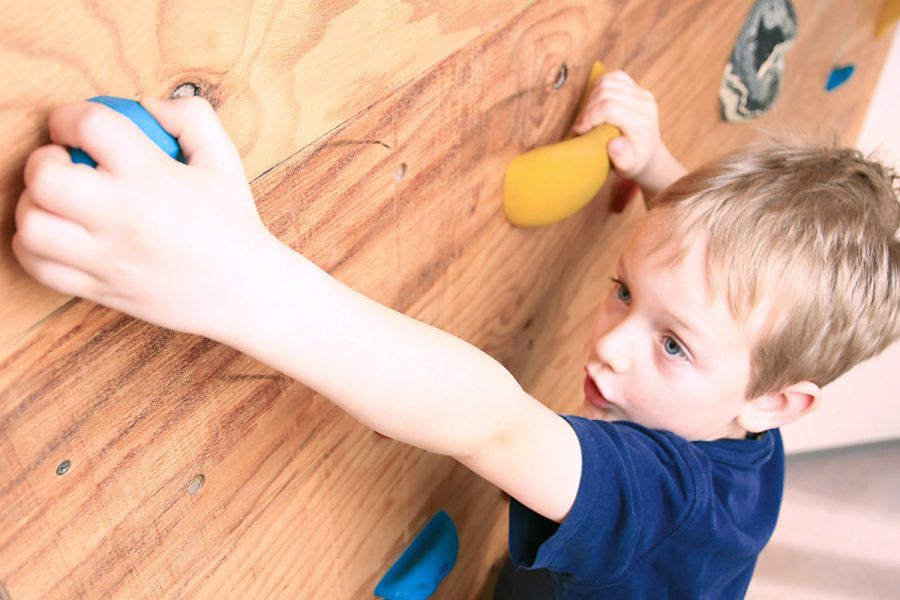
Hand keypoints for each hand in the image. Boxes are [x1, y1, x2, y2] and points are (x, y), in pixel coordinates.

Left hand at [12, 96, 276, 337]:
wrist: (245, 291)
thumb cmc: (233, 224)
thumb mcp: (224, 159)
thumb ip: (190, 117)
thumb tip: (146, 103)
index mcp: (153, 177)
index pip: (89, 125)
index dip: (68, 116)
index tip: (74, 125)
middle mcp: (124, 216)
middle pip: (45, 177)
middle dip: (42, 160)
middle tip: (62, 164)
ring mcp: (108, 257)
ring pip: (32, 226)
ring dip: (33, 206)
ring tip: (56, 203)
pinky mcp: (100, 289)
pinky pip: (39, 267)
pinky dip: (33, 247)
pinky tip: (57, 236)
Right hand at [572, 70, 663, 179]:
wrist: (649, 155)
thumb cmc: (634, 163)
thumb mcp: (629, 169)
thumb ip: (623, 160)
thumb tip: (614, 145)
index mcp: (642, 122)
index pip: (609, 107)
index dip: (589, 116)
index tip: (580, 130)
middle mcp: (644, 103)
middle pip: (606, 92)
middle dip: (588, 107)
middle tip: (583, 125)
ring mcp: (641, 93)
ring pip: (607, 81)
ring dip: (592, 97)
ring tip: (589, 115)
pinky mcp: (636, 87)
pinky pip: (613, 77)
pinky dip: (599, 87)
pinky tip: (596, 103)